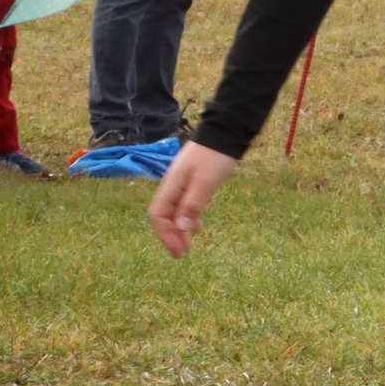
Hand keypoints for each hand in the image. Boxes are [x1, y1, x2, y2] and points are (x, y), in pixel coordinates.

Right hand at [148, 139, 239, 255]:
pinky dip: (189, 218)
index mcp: (172, 185)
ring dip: (180, 229)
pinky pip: (185, 205)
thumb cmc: (215, 156)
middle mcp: (173, 185)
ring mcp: (182, 183)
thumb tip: (182, 228)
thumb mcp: (206, 181)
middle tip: (183, 254)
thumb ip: (193, 203)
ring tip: (189, 246)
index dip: (166, 235)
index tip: (179, 251)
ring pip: (175, 212)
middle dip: (171, 236)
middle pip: (164, 216)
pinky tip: (197, 228)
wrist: (225, 131)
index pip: (158, 215)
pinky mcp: (193, 182)